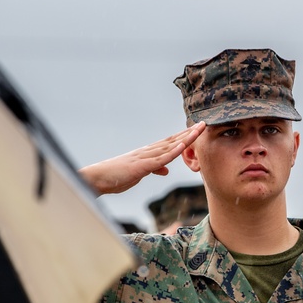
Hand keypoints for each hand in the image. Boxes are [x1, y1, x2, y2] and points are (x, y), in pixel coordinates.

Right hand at [79, 123, 205, 195]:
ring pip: (169, 145)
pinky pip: (160, 158)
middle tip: (204, 123)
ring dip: (186, 138)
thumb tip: (166, 169)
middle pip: (173, 139)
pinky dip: (172, 151)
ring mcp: (145, 157)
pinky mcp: (141, 166)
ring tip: (199, 130)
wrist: (98, 178)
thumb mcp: (140, 173)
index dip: (185, 136)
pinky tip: (183, 145)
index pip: (171, 142)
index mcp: (149, 153)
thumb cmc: (117, 176)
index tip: (198, 130)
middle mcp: (148, 151)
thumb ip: (153, 169)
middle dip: (189, 132)